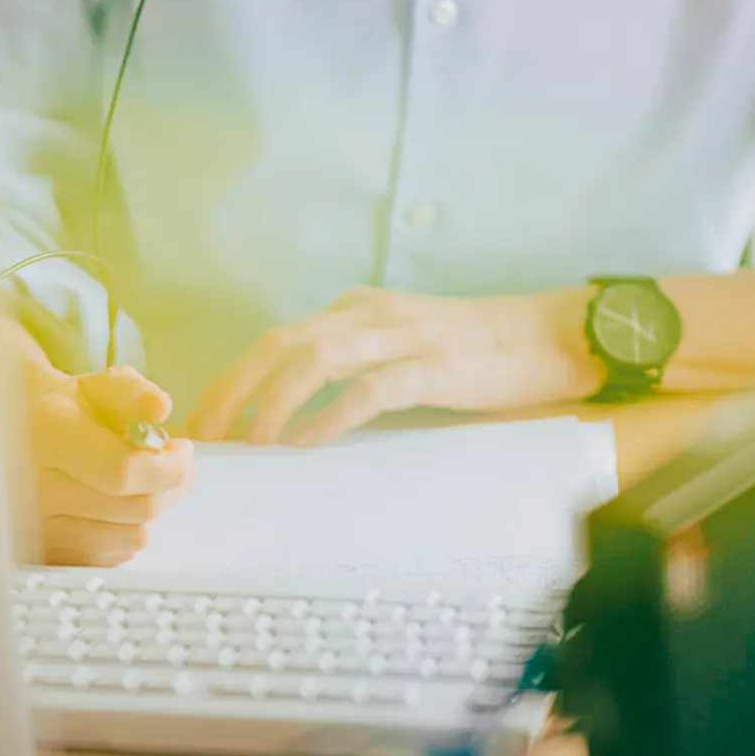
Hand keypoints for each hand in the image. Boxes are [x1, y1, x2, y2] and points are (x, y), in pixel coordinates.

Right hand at [1, 324, 196, 565]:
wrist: (17, 440)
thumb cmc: (68, 410)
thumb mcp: (97, 386)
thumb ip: (131, 392)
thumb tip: (159, 409)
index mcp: (48, 435)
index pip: (123, 471)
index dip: (167, 466)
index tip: (182, 449)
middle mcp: (36, 488)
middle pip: (136, 508)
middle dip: (171, 485)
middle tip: (175, 464)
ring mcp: (38, 529)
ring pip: (131, 538)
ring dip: (152, 509)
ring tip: (145, 483)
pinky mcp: (47, 557)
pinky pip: (113, 557)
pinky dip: (127, 532)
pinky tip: (118, 505)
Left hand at [188, 285, 599, 447]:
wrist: (550, 336)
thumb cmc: (476, 352)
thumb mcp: (404, 346)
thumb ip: (357, 366)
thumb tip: (294, 418)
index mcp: (358, 310)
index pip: (277, 340)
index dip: (232, 379)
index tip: (205, 423)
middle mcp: (371, 313)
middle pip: (280, 345)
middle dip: (233, 390)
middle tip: (204, 439)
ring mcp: (403, 336)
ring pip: (315, 359)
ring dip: (272, 403)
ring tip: (250, 445)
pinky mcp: (436, 365)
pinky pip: (370, 388)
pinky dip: (331, 416)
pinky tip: (309, 444)